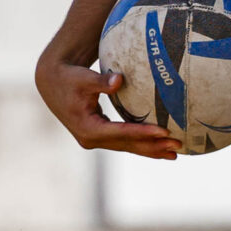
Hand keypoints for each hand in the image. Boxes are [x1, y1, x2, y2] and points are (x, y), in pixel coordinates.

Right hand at [34, 54, 180, 158]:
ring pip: (127, 147)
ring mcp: (94, 140)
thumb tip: (119, 80)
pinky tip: (159, 147)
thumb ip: (101, 81)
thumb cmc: (69, 77)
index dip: (143, 133)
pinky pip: (124, 142)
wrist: (52, 83)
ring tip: (175, 153)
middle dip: (153, 146)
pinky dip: (141, 144)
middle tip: (178, 145)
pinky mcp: (98, 136)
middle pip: (127, 145)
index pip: (120, 133)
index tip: (164, 131)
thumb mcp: (83, 78)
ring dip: (151, 149)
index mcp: (87, 128)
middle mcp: (90, 139)